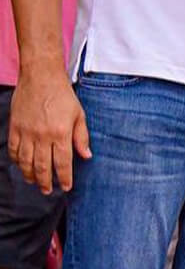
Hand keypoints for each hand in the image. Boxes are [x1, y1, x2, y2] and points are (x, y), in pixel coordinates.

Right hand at [8, 71, 90, 193]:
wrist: (41, 77)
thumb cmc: (63, 95)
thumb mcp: (79, 114)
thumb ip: (82, 137)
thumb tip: (86, 156)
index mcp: (61, 133)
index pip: (62, 163)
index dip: (64, 178)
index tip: (66, 187)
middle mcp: (42, 136)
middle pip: (42, 167)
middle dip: (46, 182)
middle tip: (48, 190)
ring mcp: (26, 133)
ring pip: (25, 162)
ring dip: (30, 175)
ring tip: (35, 182)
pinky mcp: (14, 128)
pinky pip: (13, 151)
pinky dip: (17, 162)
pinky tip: (22, 166)